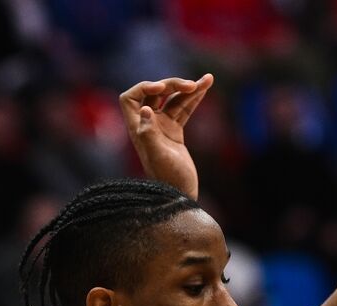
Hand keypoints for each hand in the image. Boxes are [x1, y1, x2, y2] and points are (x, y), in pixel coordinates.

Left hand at [119, 74, 213, 199]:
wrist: (181, 195)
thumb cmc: (169, 179)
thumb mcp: (159, 157)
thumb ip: (149, 133)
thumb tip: (145, 109)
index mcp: (138, 128)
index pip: (131, 98)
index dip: (144, 88)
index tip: (161, 89)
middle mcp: (148, 125)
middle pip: (155, 94)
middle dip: (172, 85)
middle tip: (190, 85)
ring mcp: (162, 127)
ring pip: (173, 99)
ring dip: (188, 88)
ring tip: (206, 80)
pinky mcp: (175, 131)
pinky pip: (184, 108)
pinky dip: (195, 98)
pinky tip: (206, 85)